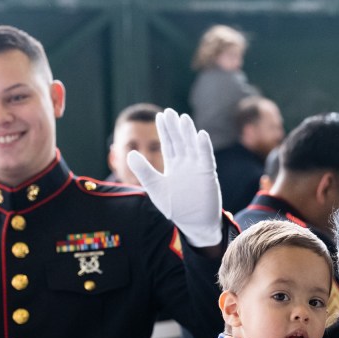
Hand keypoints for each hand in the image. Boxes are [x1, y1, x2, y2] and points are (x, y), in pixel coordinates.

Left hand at [127, 108, 222, 246]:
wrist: (194, 224)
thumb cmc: (175, 208)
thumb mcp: (155, 188)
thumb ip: (143, 171)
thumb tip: (129, 153)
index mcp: (173, 165)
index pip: (168, 144)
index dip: (164, 130)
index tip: (160, 116)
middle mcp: (186, 163)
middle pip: (180, 141)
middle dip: (175, 127)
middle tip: (170, 112)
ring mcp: (198, 167)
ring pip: (192, 145)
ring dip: (189, 132)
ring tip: (183, 118)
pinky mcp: (208, 174)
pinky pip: (206, 157)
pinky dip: (204, 146)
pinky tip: (201, 134)